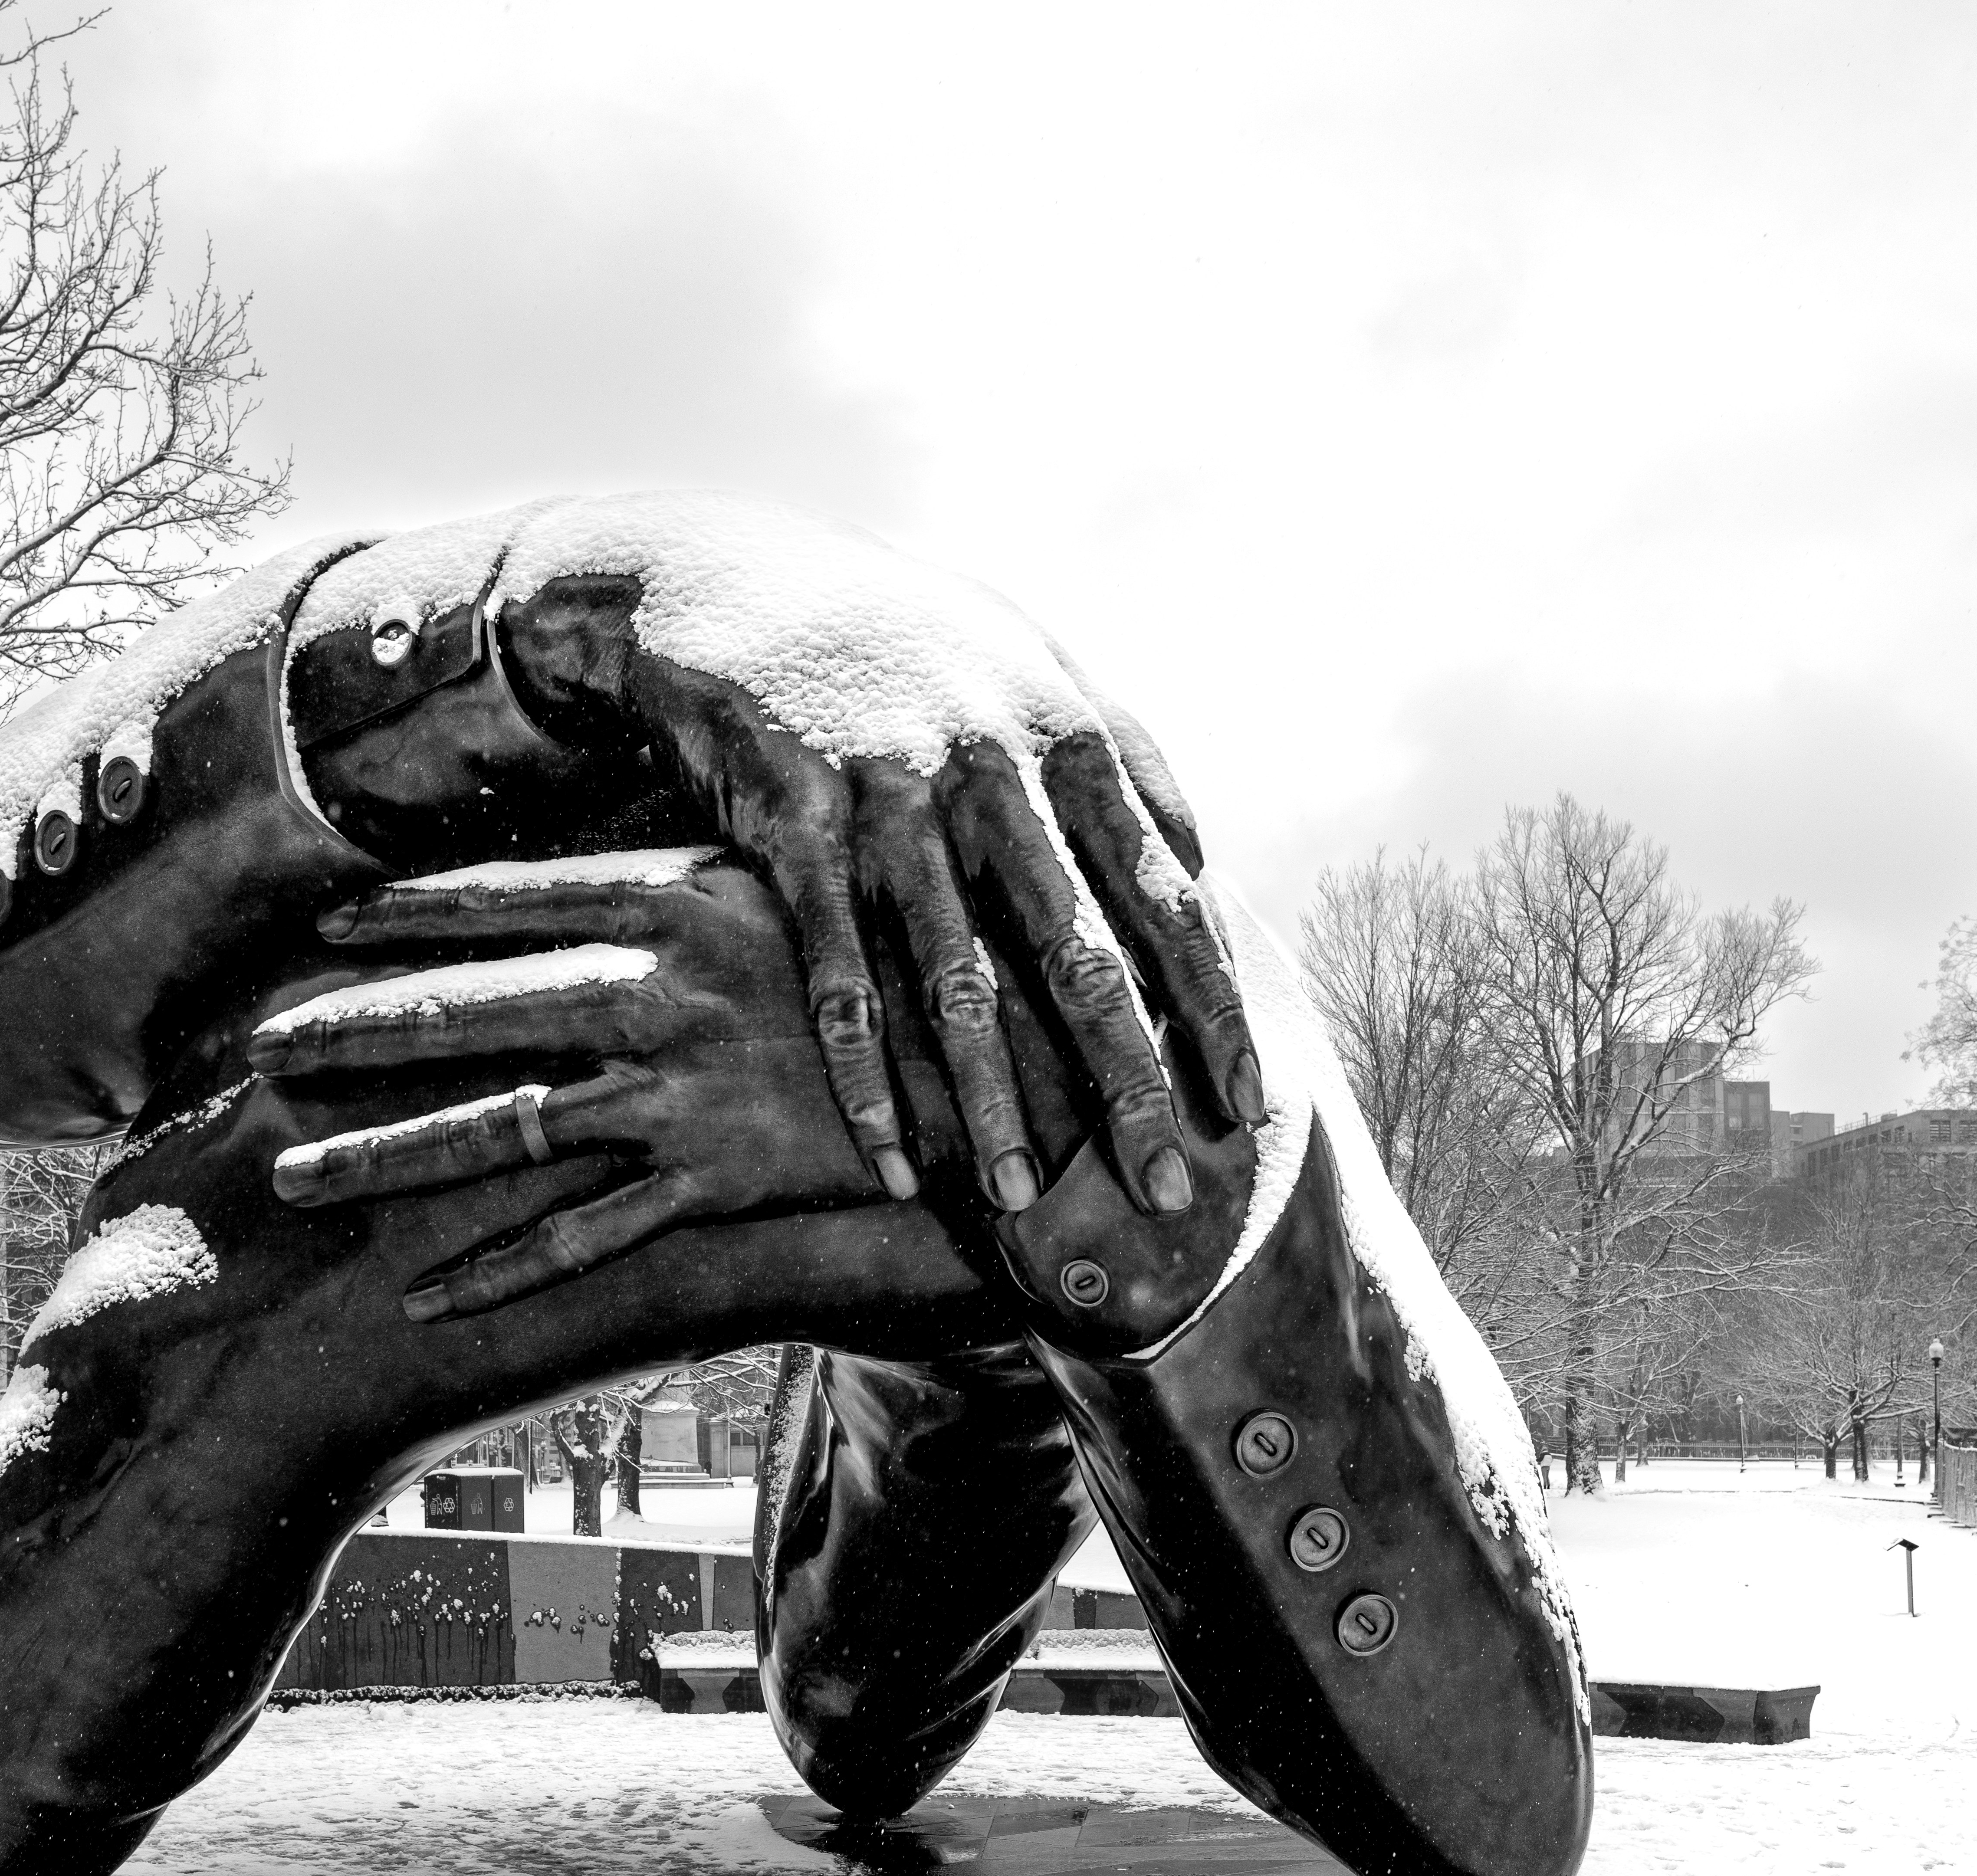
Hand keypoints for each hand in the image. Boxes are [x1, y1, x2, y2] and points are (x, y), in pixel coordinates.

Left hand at [250, 848, 913, 1320]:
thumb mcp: (788, 883)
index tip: (320, 925)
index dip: (406, 914)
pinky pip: (590, 1237)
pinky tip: (422, 1297)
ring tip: (292, 1176)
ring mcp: (686, 1095)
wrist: (1006, 1060)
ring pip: (505, 1129)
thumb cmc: (894, 953)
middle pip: (477, 1012)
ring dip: (389, 1155)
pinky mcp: (718, 1182)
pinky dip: (504, 1271)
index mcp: (676, 904)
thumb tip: (583, 867)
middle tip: (255, 1049)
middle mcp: (664, 994)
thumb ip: (680, 880)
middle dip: (354, 1031)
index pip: (506, 899)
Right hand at [294, 493, 1261, 1222]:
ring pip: (957, 979)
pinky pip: (838, 972)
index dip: (1213, 1011)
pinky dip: (863, 1073)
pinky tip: (890, 1157)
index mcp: (1066, 735)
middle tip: (1165, 1192)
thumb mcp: (1023, 665)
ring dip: (992, 1102)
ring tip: (1020, 1202)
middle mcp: (991, 766)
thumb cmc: (901, 642)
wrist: (729, 572)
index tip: (1247, 1109)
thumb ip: (1119, 758)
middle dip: (1128, 1083)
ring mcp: (890, 797)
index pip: (1166, 898)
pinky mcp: (793, 823)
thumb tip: (1200, 865)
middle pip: (1079, 954)